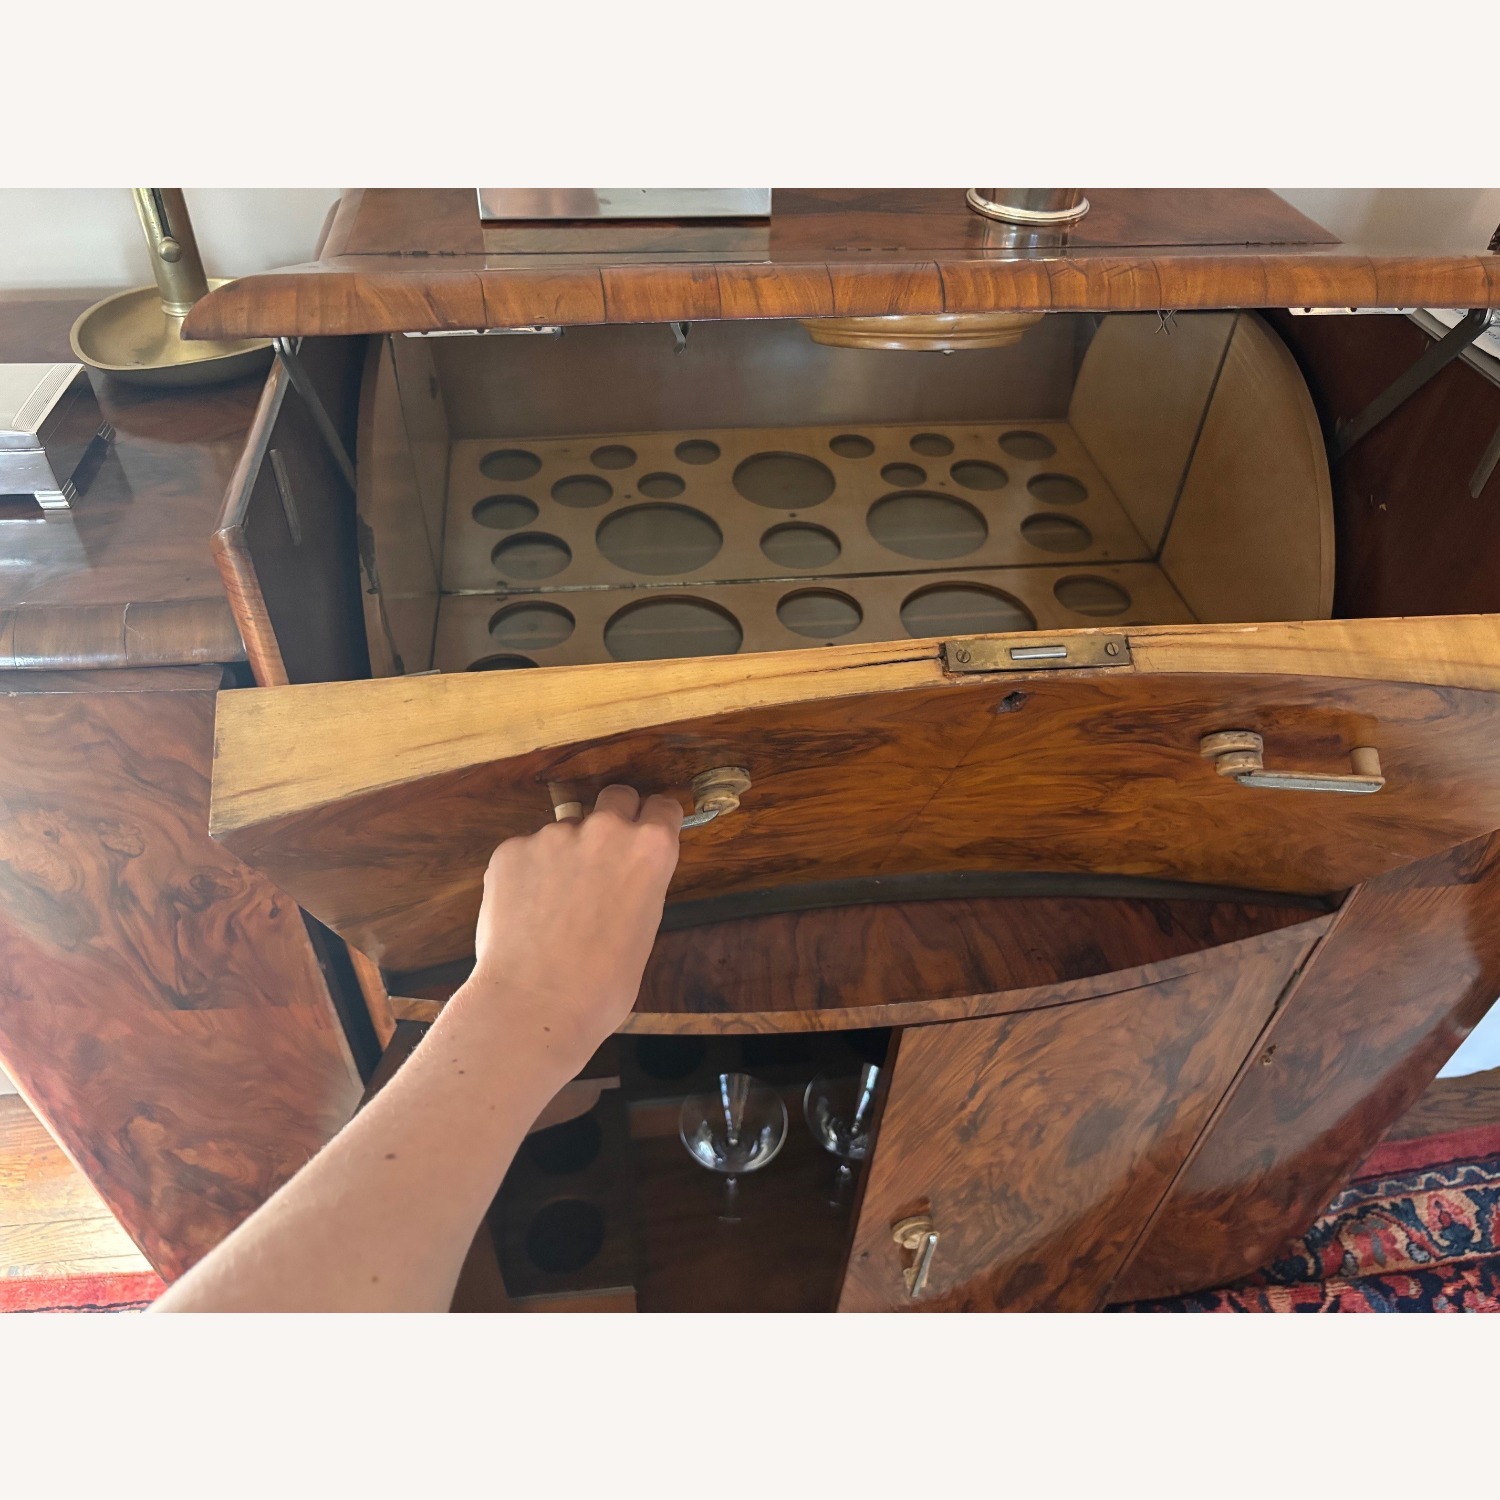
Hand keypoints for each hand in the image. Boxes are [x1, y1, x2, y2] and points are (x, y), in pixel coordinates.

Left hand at [461, 785, 682, 1068]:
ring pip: (565, 828)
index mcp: (650, 849)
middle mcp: (606, 830)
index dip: (655, 820)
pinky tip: (525, 913)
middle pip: (616, 795)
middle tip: (603, 854)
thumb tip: (621, 878)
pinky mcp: (512, 849)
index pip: (662, 806)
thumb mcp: (643, 930)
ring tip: (553, 904)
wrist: (536, 1004)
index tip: (648, 830)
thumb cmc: (602, 986)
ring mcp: (554, 834)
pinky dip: (527, 873)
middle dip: (614, 816)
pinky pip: (525, 851)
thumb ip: (637, 886)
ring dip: (564, 853)